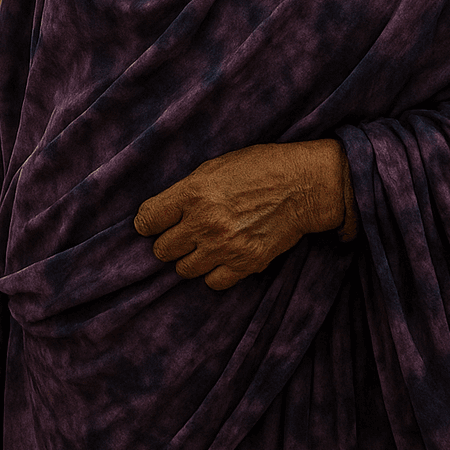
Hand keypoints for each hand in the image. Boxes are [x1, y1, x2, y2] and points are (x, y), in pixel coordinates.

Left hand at [134, 141, 346, 291]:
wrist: (302, 185)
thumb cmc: (258, 168)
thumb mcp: (215, 167)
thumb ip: (186, 191)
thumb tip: (163, 213)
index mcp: (194, 192)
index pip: (147, 220)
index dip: (148, 223)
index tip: (153, 224)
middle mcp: (205, 222)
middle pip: (162, 250)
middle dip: (169, 241)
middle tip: (183, 233)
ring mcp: (225, 246)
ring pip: (183, 270)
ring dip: (190, 258)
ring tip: (204, 245)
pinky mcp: (245, 264)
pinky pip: (212, 282)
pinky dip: (213, 272)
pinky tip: (221, 257)